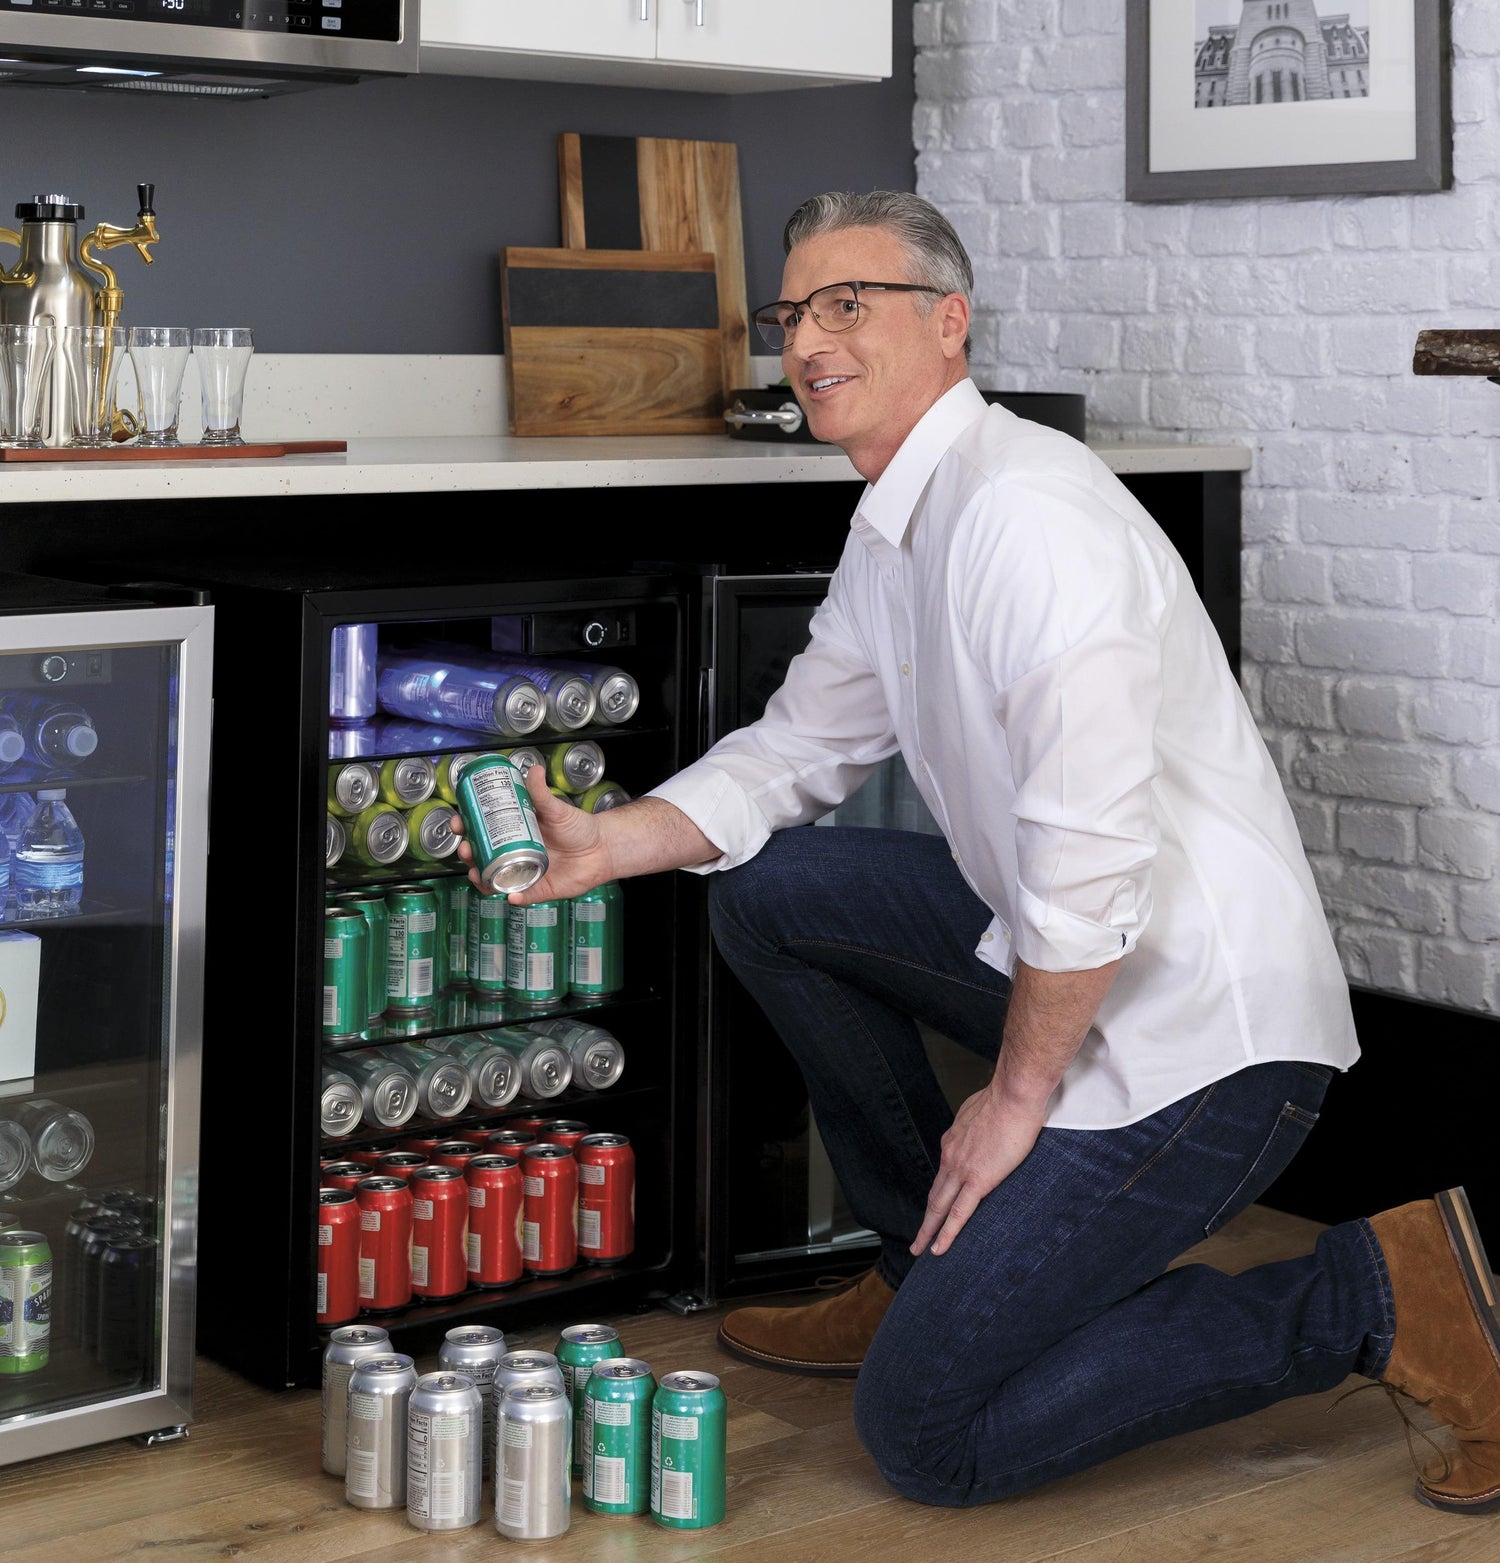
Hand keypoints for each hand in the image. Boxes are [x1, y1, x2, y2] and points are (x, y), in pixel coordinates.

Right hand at [450, 764, 614, 903]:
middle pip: (482, 857)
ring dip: (482, 879)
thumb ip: (542, 793)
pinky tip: (510, 896)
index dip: (466, 829)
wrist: (603, 848)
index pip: (482, 832)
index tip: (459, 822)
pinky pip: (522, 896)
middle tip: (466, 847)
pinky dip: (515, 897)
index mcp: (514, 833)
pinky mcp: (540, 889)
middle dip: (468, 854)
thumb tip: (534, 769)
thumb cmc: (578, 828)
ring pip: (495, 880)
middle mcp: (515, 854)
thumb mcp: (556, 809)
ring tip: (476, 872)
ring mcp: (525, 873)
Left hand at [910, 1086, 1043, 1257]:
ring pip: (939, 1207)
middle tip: (917, 1241)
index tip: (934, 1207)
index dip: (938, 1193)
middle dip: (925, 1220)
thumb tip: (980, 1128)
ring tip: (922, 1249)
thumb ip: (976, 1125)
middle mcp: (951, 1156)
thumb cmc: (1005, 1098)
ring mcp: (962, 1169)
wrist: (1013, 1094)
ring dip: (929, 1230)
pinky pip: (959, 1213)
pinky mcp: (978, 1179)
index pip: (943, 1174)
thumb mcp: (980, 1110)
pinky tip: (939, 1248)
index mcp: (953, 1141)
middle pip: (934, 1196)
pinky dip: (947, 1233)